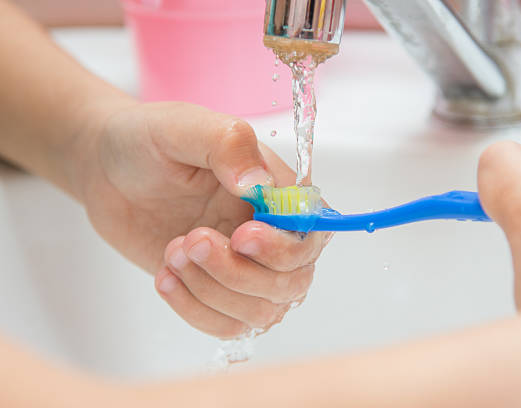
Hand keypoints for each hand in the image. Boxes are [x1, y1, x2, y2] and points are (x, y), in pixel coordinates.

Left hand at [78, 102, 330, 337]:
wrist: (105, 170)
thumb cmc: (148, 141)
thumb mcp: (182, 127)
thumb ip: (227, 145)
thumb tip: (259, 183)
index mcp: (274, 191)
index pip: (310, 234)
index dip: (283, 247)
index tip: (241, 236)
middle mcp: (268, 232)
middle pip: (292, 282)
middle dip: (239, 273)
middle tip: (191, 240)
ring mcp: (243, 266)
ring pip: (262, 311)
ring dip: (213, 290)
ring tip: (173, 252)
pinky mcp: (214, 289)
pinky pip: (227, 325)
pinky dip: (196, 309)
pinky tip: (165, 275)